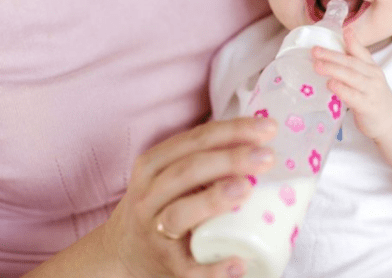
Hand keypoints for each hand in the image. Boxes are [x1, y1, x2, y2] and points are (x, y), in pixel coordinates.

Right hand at [101, 117, 277, 277]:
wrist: (124, 252)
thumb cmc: (161, 204)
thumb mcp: (169, 174)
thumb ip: (205, 156)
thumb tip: (262, 140)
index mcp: (153, 165)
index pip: (195, 140)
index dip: (232, 131)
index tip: (268, 128)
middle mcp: (149, 196)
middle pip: (189, 171)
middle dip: (230, 159)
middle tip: (267, 156)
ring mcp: (155, 232)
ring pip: (180, 213)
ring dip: (214, 199)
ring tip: (246, 189)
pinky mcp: (167, 265)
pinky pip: (189, 268)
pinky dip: (214, 267)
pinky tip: (240, 261)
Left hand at [312, 28, 391, 139]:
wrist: (391, 121)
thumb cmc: (374, 97)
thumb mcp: (368, 78)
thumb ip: (354, 65)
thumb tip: (337, 47)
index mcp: (372, 68)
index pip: (361, 52)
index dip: (353, 40)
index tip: (344, 29)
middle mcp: (373, 77)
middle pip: (351, 63)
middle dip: (332, 55)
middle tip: (315, 50)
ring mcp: (371, 91)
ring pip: (351, 77)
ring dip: (333, 69)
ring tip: (317, 65)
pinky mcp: (367, 107)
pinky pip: (353, 96)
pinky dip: (341, 89)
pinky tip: (330, 84)